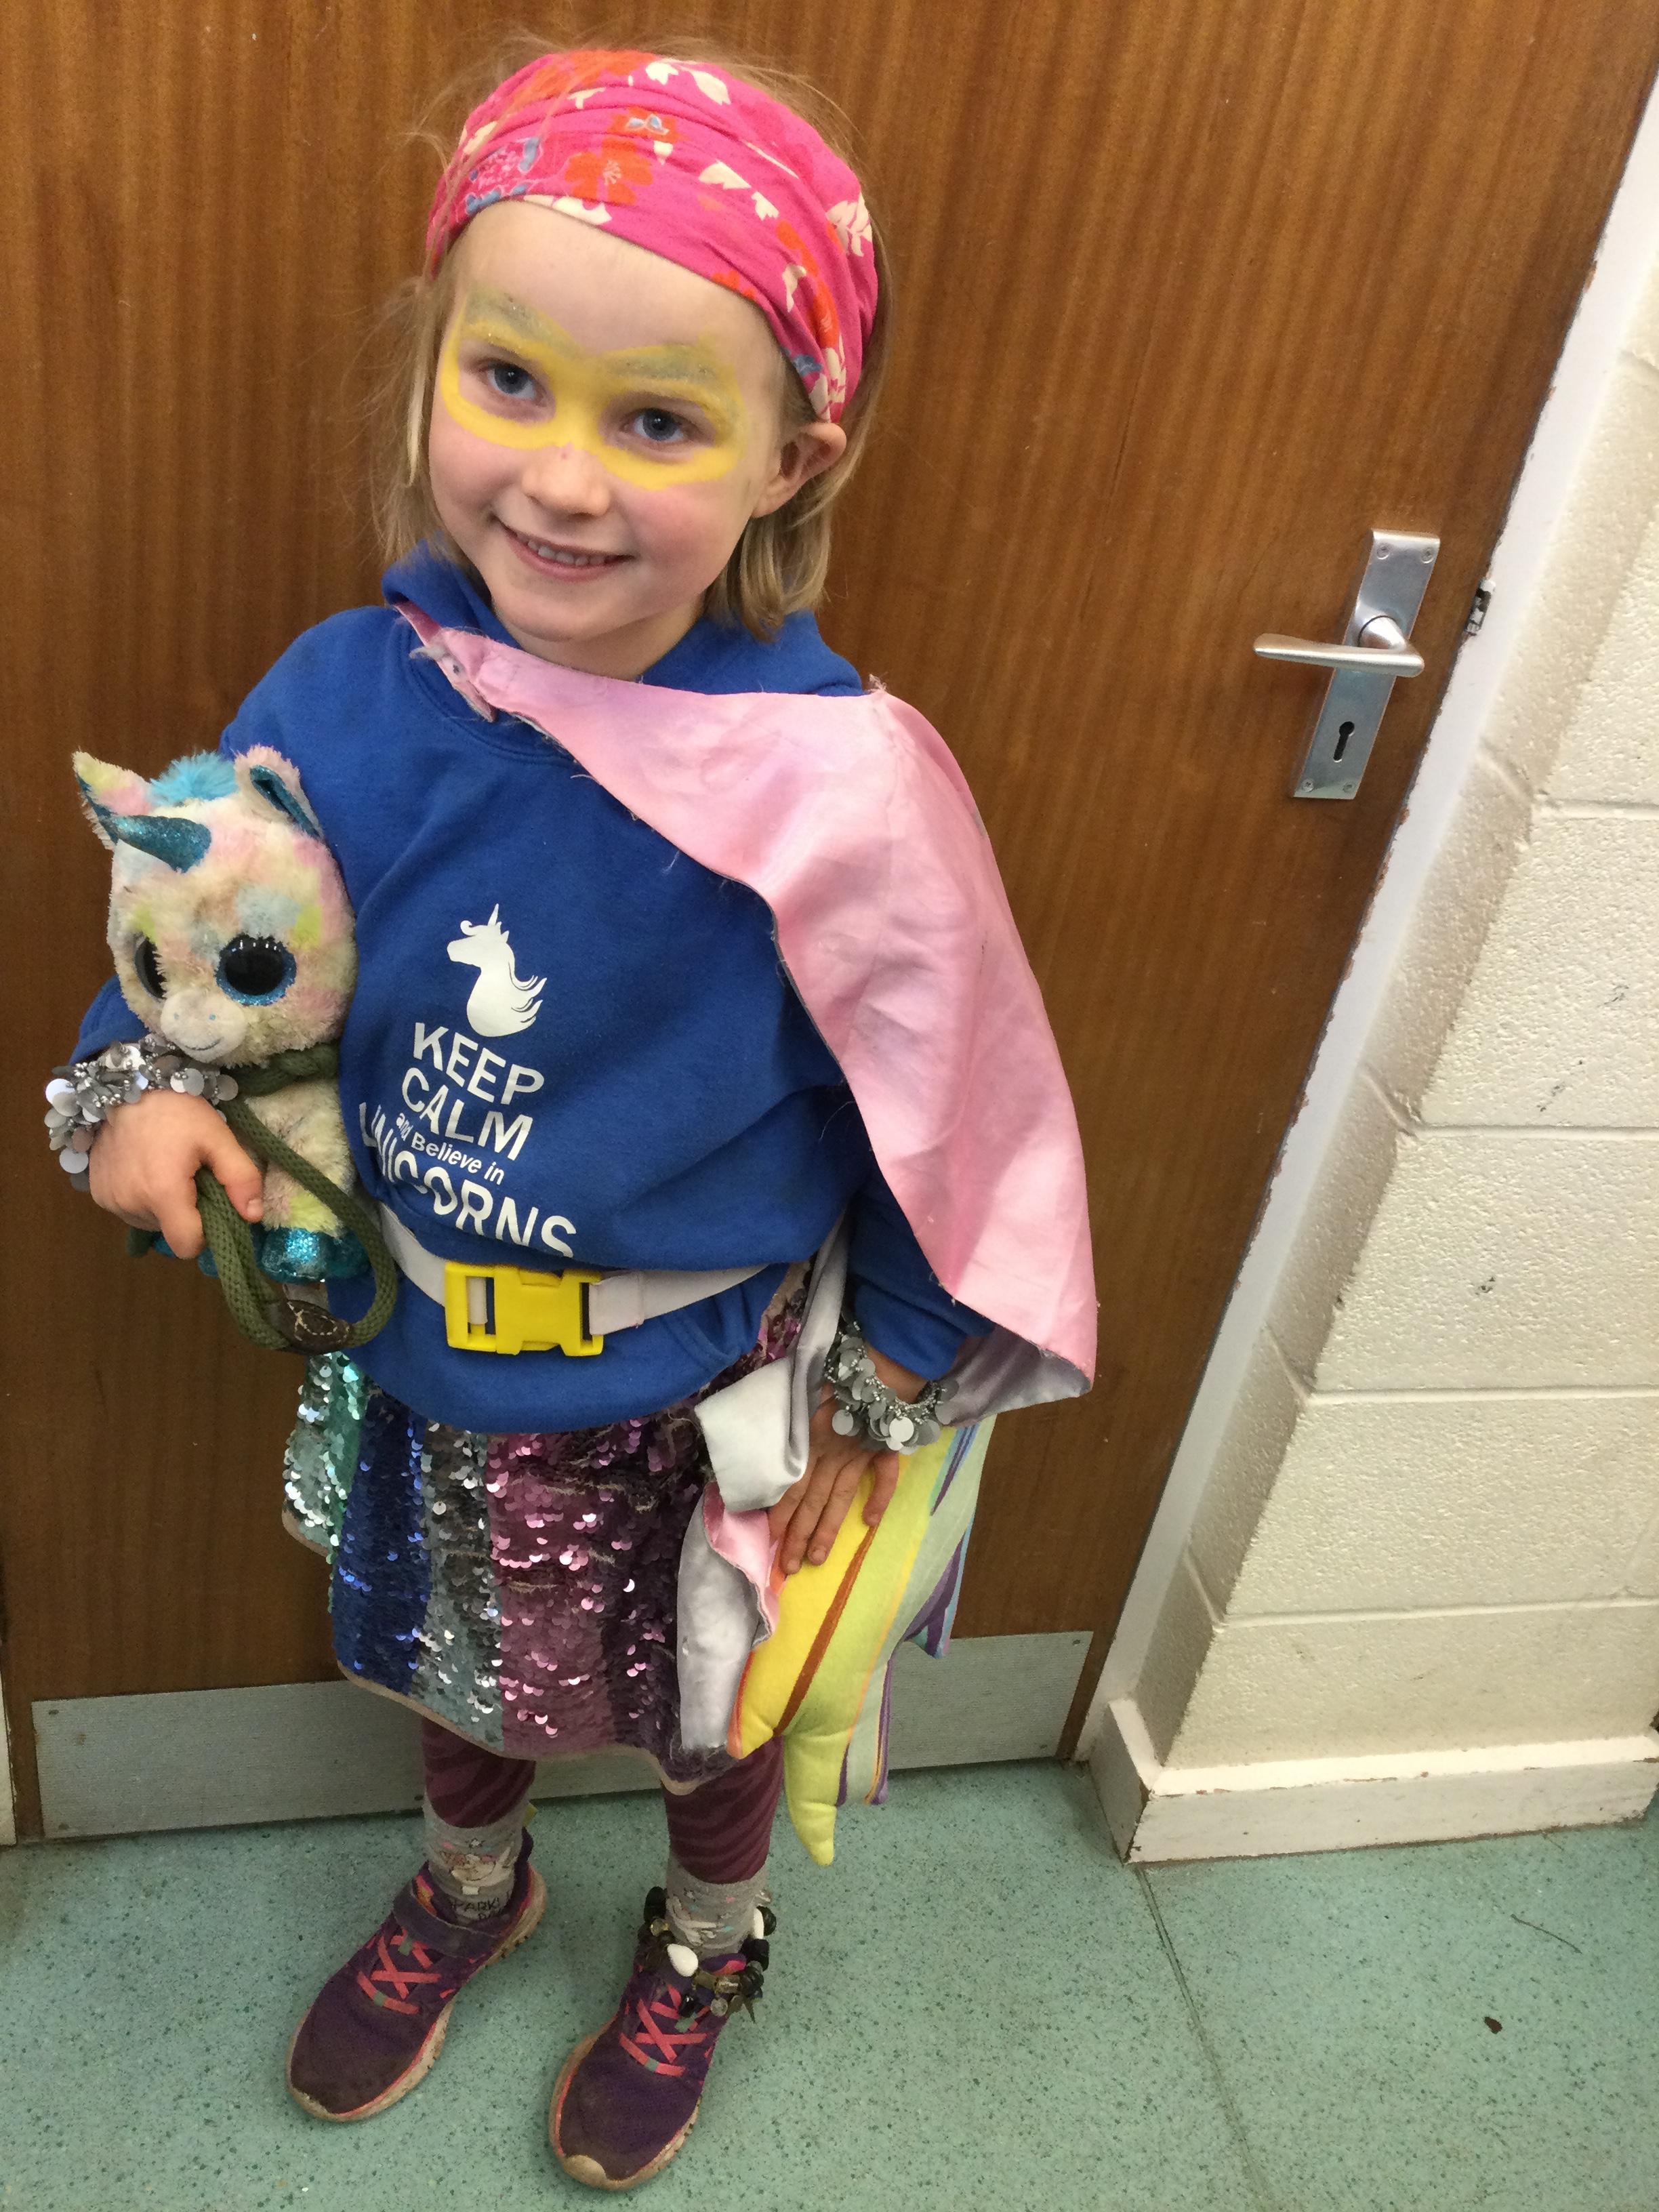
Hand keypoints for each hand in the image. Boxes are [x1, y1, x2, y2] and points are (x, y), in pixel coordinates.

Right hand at [85, 1086, 262, 1259]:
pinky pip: (128, 1210)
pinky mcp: (97, 1194)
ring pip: (150, 1223)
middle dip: (185, 1214)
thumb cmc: (176, 1110)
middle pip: (169, 1232)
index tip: (210, 1208)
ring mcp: (110, 1200)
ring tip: (165, 1171)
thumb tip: (254, 1216)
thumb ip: (240, 1177)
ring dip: (162, 1207)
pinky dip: (141, 1198)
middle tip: (189, 1179)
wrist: (126, 1086)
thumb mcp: (217, 1137)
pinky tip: (144, 1170)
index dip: (204, 1234)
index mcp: (162, 1193)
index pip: (187, 1245)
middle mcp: (131, 1204)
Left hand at [767, 1344, 927, 1575]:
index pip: (793, 1487)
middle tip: (788, 1567)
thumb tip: (765, 1435)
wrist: (883, 1362)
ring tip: (816, 1559)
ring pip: (840, 1498)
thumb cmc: (840, 1371)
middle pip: (813, 1501)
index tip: (769, 1541)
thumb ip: (792, 1415)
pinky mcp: (884, 1450)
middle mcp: (833, 1454)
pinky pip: (884, 1478)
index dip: (781, 1515)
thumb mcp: (805, 1391)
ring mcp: (860, 1455)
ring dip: (828, 1530)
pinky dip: (879, 1499)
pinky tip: (870, 1522)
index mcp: (812, 1442)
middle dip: (798, 1535)